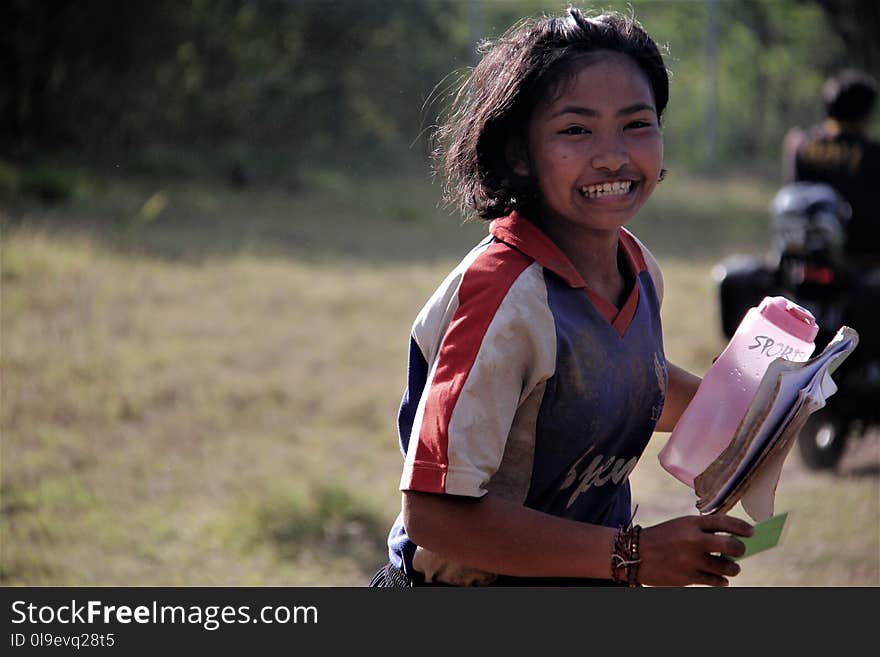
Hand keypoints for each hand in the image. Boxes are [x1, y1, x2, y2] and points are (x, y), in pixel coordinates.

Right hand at [638, 514, 753, 586]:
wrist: (636, 554)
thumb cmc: (662, 538)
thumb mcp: (680, 525)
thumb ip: (703, 530)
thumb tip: (733, 541)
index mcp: (691, 523)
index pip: (724, 522)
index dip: (742, 527)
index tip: (751, 532)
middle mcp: (694, 540)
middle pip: (731, 546)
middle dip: (740, 549)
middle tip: (740, 551)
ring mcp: (692, 560)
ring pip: (727, 567)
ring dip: (733, 568)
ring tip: (731, 567)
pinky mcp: (688, 578)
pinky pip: (716, 581)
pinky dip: (722, 581)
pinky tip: (721, 579)